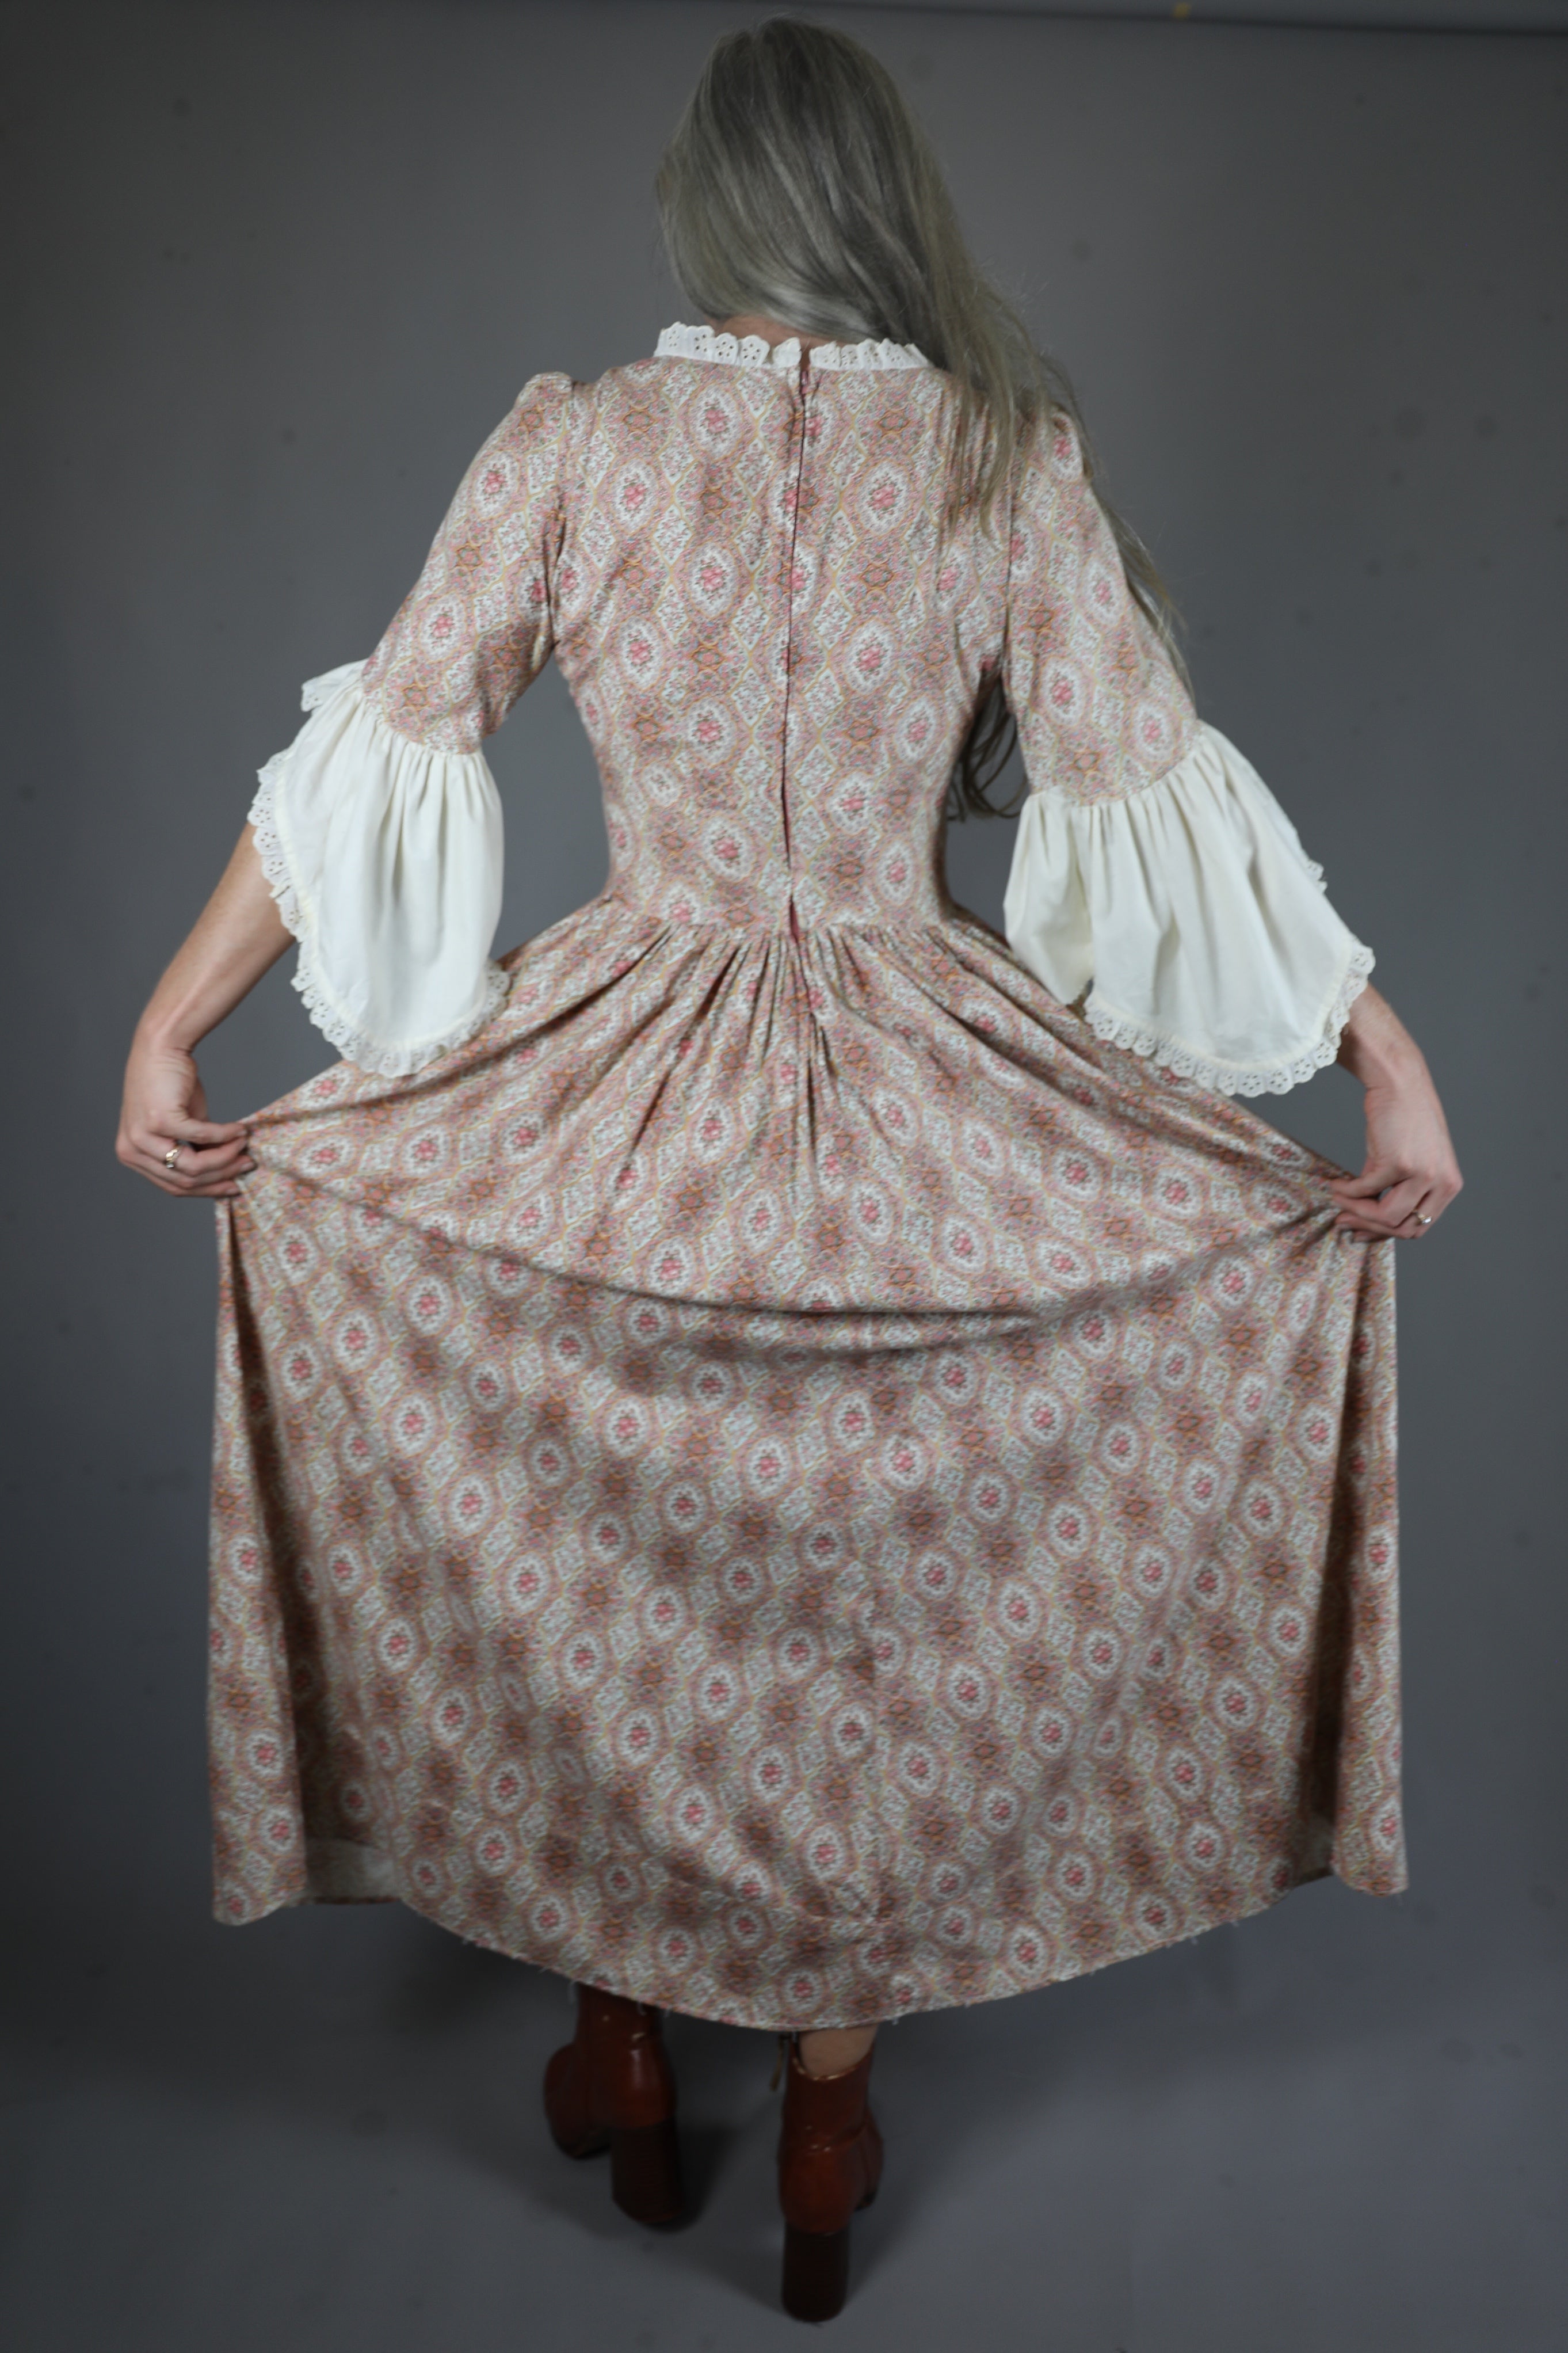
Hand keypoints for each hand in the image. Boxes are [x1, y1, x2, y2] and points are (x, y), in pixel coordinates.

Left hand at [116, 1028, 252, 1198]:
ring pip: (193, 1167)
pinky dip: (225, 1135)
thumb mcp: (180, 1127)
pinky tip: (240, 1130)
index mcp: (132, 1156)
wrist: (160, 1048)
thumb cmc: (169, 1084)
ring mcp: (142, 1137)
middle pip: (185, 1180)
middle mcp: (131, 1151)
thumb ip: (193, 1152)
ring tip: (243, 1146)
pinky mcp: (159, 1121)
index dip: (208, 1189)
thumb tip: (222, 1174)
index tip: (233, 1185)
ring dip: (225, 1157)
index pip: (173, 1186)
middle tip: (246, 1164)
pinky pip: (202, 1138)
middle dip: (222, 1175)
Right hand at [1327, 985, 1460, 1239]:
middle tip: (1344, 1220)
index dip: (1386, 1233)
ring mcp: (1422, 1174)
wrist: (1399, 1083)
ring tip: (1339, 1200)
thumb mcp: (1412, 1161)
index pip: (1419, 1227)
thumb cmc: (1402, 1118)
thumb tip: (1368, 1219)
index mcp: (1449, 1185)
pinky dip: (1347, 1191)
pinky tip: (1336, 1184)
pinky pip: (1366, 1190)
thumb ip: (1400, 1190)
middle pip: (1404, 1228)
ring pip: (1387, 1217)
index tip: (1361, 1230)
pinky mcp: (1398, 1163)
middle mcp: (1442, 1182)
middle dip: (1370, 1227)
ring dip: (1357, 1211)